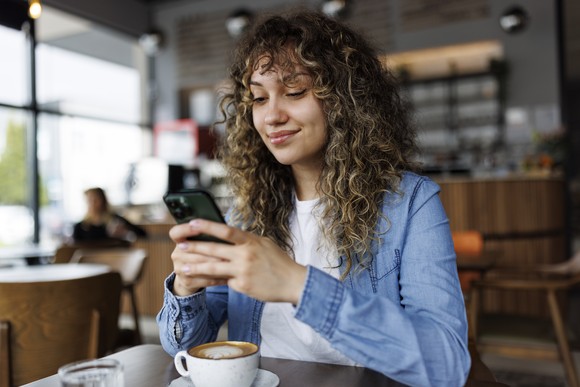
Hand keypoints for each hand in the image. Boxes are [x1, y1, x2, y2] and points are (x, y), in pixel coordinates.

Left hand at [169, 219, 307, 302]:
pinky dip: (211, 281)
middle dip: (195, 247)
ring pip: (213, 268)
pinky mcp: (242, 285)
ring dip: (195, 267)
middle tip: (180, 245)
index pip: (226, 231)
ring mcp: (243, 270)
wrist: (293, 282)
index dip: (208, 226)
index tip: (192, 223)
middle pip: (215, 249)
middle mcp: (246, 254)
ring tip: (182, 267)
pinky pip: (223, 282)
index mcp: (251, 241)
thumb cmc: (279, 262)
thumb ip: (247, 241)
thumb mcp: (264, 244)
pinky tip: (199, 281)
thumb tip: (230, 235)